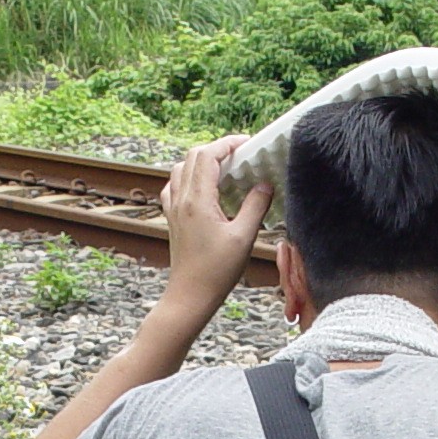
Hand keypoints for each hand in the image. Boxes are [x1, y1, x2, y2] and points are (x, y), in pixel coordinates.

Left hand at [158, 135, 270, 317]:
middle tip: (241, 155)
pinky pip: (175, 186)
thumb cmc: (216, 271)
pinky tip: (204, 189)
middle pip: (193, 156)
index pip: (208, 155)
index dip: (228, 143)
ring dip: (202, 162)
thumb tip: (264, 184)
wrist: (190, 295)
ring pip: (181, 169)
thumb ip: (255, 206)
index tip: (247, 143)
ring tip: (225, 170)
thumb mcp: (244, 237)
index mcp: (198, 200)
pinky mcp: (172, 219)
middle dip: (217, 149)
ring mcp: (173, 209)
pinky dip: (189, 178)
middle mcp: (181, 199)